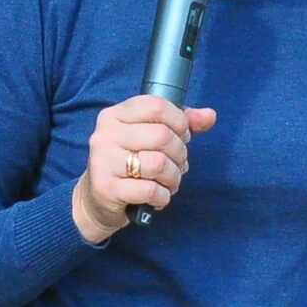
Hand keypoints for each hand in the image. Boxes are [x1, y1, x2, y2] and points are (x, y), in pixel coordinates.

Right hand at [73, 94, 217, 241]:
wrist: (96, 200)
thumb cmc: (127, 164)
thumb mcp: (148, 138)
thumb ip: (179, 125)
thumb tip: (209, 116)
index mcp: (114, 115)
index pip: (156, 105)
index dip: (179, 121)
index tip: (181, 135)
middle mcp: (105, 135)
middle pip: (161, 135)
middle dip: (180, 154)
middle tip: (178, 163)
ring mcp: (103, 161)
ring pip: (158, 164)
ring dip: (173, 177)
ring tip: (169, 182)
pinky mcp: (106, 188)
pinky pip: (150, 189)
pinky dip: (162, 196)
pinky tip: (158, 196)